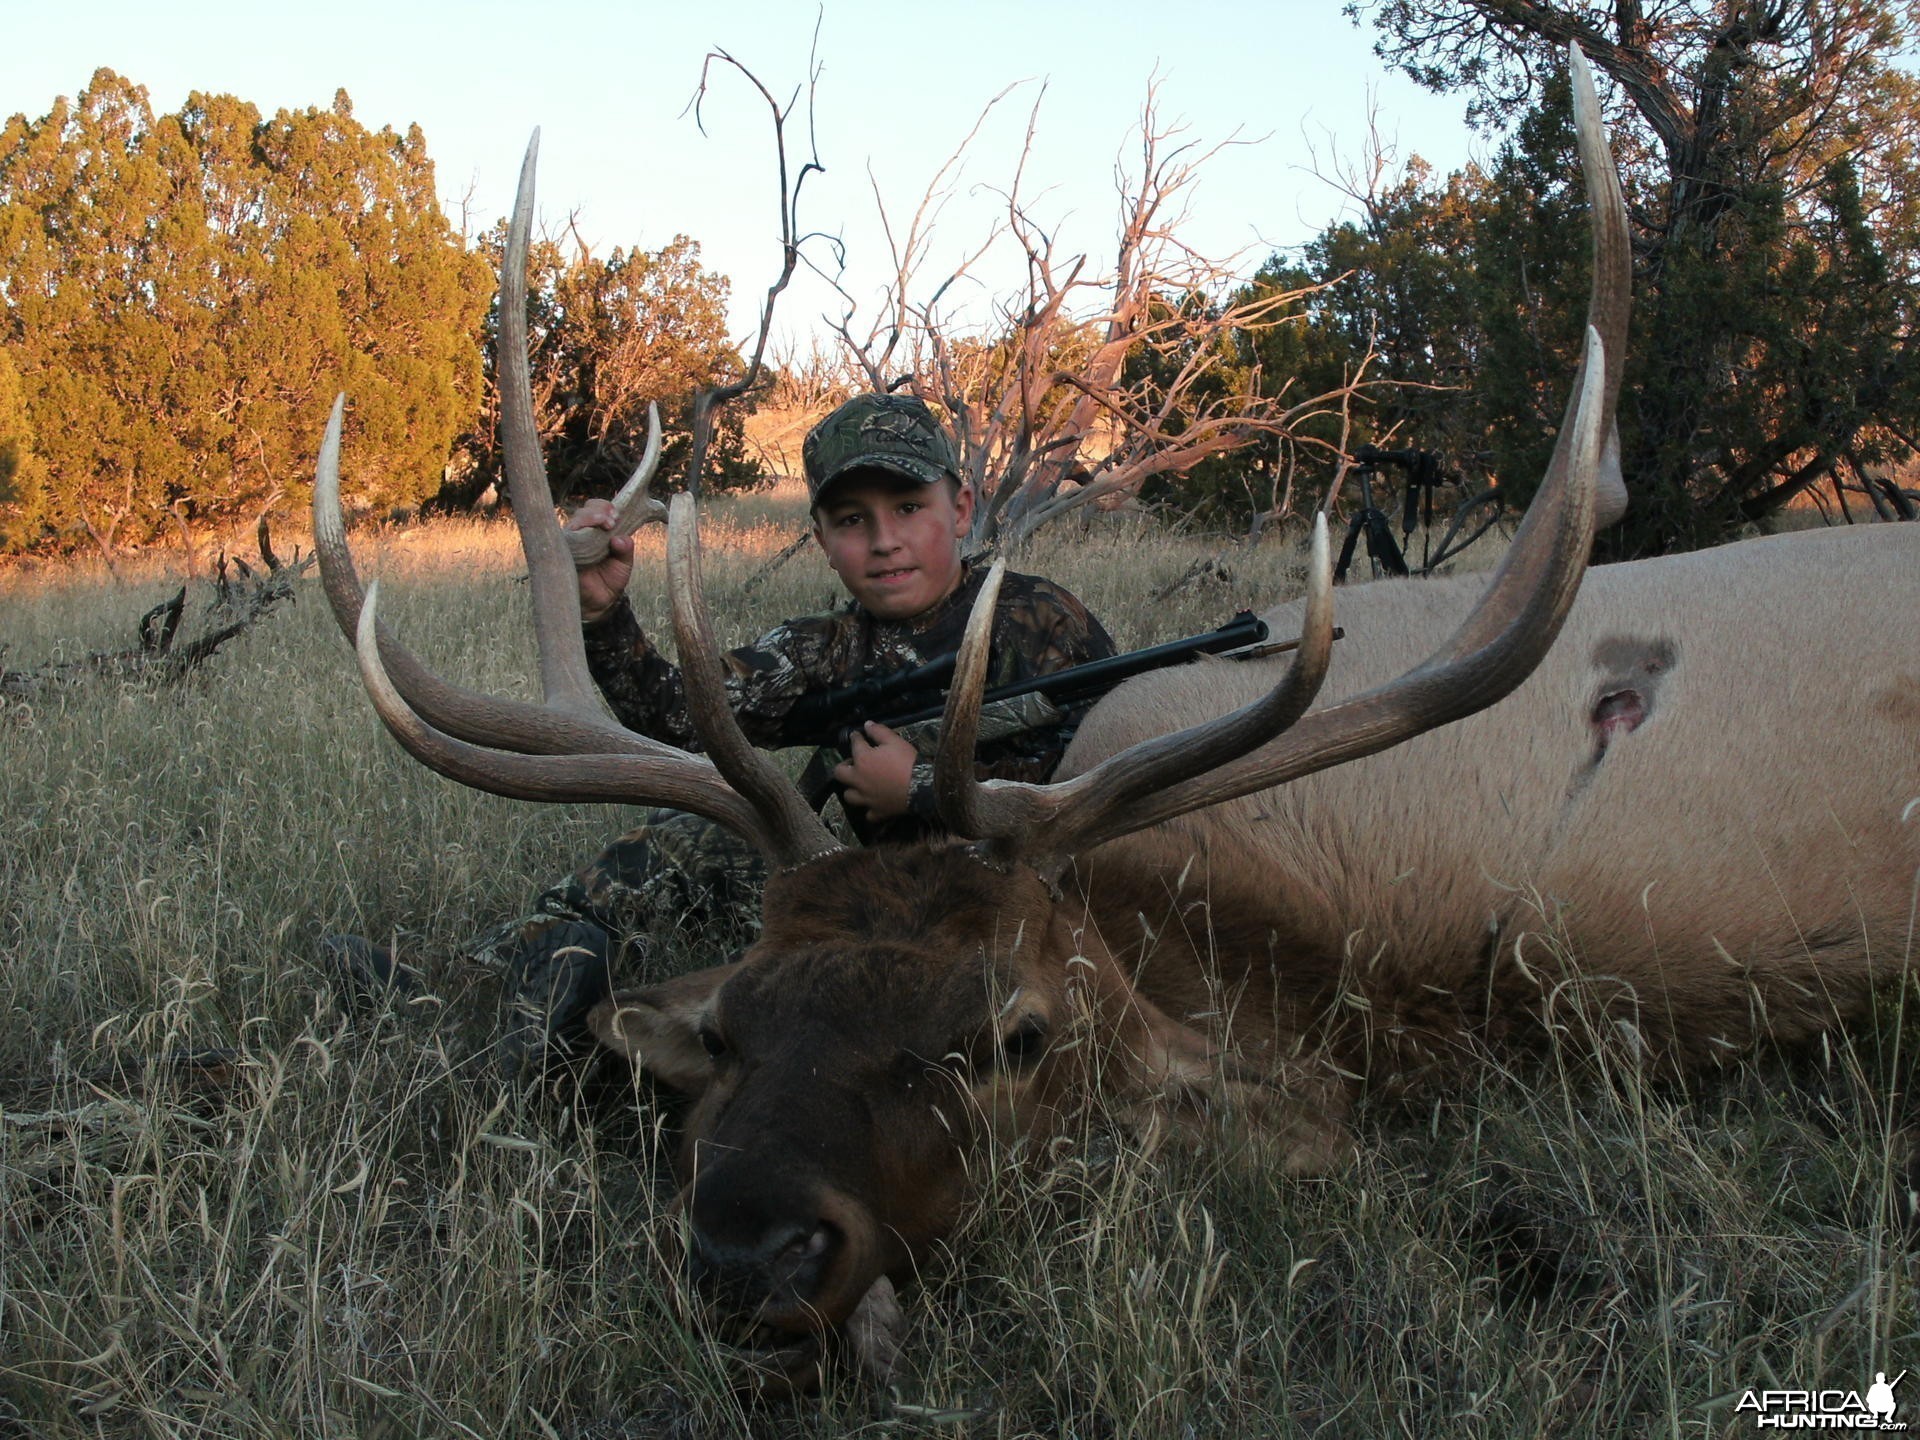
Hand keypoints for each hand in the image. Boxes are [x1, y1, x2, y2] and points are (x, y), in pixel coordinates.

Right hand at [567, 498, 633, 622]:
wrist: (596, 604)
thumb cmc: (609, 580)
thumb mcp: (624, 565)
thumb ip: (625, 550)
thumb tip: (620, 539)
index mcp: (598, 532)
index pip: (597, 510)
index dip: (605, 508)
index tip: (617, 516)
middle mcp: (582, 534)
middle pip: (584, 511)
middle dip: (598, 510)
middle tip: (612, 521)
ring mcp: (569, 543)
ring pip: (574, 522)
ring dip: (589, 518)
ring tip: (605, 525)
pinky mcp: (561, 554)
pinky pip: (562, 539)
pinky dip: (574, 534)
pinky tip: (584, 535)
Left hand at [833, 721, 915, 820]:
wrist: (922, 787)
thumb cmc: (907, 761)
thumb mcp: (895, 741)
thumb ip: (879, 731)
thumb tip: (867, 724)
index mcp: (863, 759)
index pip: (854, 744)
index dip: (855, 737)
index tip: (857, 735)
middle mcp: (858, 779)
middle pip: (839, 774)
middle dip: (843, 766)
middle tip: (853, 763)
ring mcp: (866, 798)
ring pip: (849, 795)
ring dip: (852, 789)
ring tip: (859, 785)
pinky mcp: (877, 811)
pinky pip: (868, 814)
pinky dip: (869, 809)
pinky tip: (873, 804)